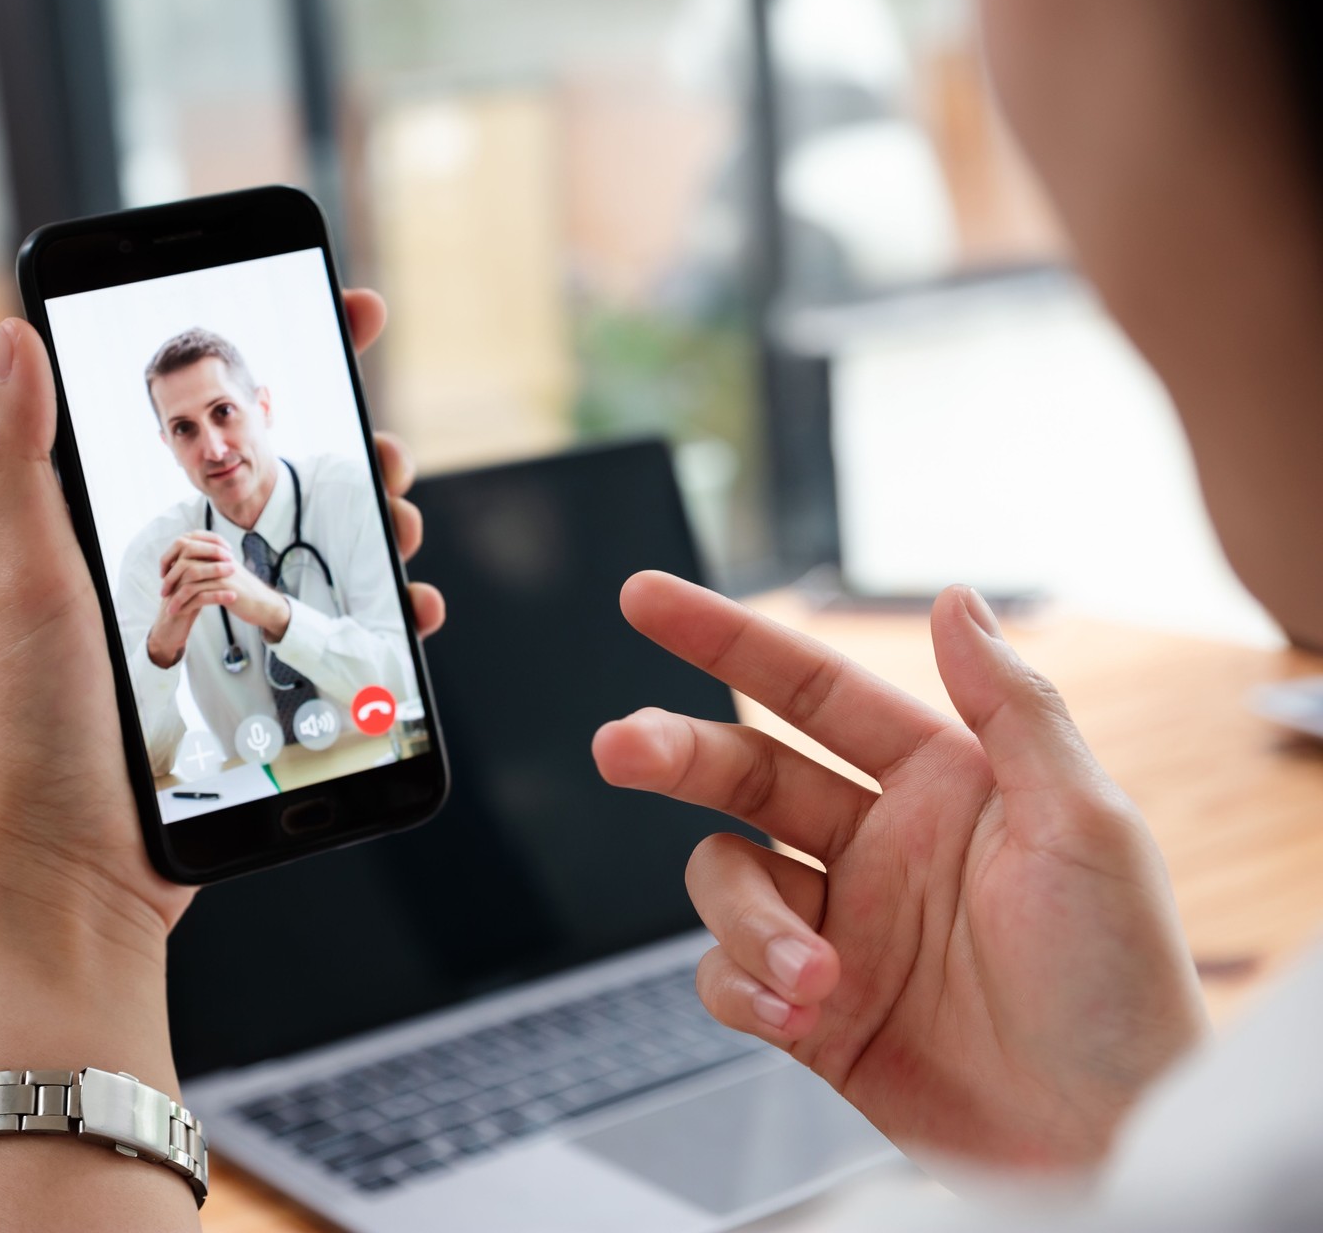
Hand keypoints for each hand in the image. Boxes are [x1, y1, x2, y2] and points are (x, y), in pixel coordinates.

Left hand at [0, 289, 436, 1220]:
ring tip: (404, 526)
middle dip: (355, 449)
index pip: (212, 418)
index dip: (285, 355)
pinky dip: (389, 617)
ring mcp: (228, 638)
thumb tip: (17, 329)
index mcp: (124, 529)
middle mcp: (180, 573)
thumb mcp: (27, 575)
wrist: (78, 868)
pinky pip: (345, 642)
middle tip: (385, 451)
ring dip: (382, 526)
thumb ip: (20, 456)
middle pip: (290, 483)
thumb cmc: (39, 722)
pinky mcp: (265, 697)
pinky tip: (413, 612)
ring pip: (329, 557)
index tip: (348, 307)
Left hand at [146, 530, 293, 665]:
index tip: (164, 573)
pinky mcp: (225, 587)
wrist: (263, 604)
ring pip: (189, 577)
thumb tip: (184, 563)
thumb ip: (207, 565)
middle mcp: (218, 557)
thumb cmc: (241, 590)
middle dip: (170, 577)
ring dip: (176, 594)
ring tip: (169, 607)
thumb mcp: (223, 573)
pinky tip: (181, 612)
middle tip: (163, 592)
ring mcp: (222, 571)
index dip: (170, 557)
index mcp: (216, 550)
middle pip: (184, 559)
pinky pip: (198, 593)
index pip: (186, 544)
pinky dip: (186, 603)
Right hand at [592, 574, 1207, 1172]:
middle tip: (620, 748)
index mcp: (941, 782)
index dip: (725, 639)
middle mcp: (880, 844)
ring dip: (749, 921)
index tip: (647, 602)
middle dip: (672, 753)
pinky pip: (729, 977)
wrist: (1105, 1141)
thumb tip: (953, 598)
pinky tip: (801, 1013)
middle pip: (741, 771)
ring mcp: (840, 928)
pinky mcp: (812, 1012)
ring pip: (728, 879)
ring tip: (811, 975)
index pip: (813, 692)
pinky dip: (747, 988)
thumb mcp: (1087, 826)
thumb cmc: (1120, 987)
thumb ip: (1013, 706)